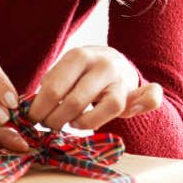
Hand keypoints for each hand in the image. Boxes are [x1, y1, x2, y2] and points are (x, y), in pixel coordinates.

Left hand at [27, 45, 162, 131]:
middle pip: (75, 101)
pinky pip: (150, 97)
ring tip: (71, 124)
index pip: (53, 88)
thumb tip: (31, 106)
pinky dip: (145, 104)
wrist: (116, 63)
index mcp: (78, 56)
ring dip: (83, 123)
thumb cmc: (83, 72)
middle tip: (48, 126)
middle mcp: (102, 65)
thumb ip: (52, 83)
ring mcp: (121, 79)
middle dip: (55, 120)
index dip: (39, 109)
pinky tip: (130, 111)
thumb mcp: (65, 69)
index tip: (32, 119)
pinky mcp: (137, 92)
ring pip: (107, 108)